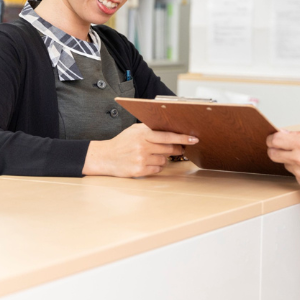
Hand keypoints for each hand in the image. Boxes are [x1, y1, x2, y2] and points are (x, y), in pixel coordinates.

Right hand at [82, 123, 197, 177]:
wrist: (105, 157)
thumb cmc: (122, 142)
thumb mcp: (134, 130)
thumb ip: (150, 129)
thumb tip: (171, 129)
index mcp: (143, 133)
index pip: (168, 135)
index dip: (183, 137)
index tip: (194, 139)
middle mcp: (143, 145)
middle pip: (169, 148)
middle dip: (176, 149)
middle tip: (179, 148)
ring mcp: (141, 159)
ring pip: (164, 160)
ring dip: (163, 158)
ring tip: (152, 155)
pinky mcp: (140, 170)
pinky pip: (158, 169)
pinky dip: (156, 166)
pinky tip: (148, 162)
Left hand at [266, 130, 299, 196]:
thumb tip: (286, 134)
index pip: (275, 140)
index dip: (272, 139)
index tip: (272, 139)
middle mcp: (299, 159)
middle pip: (273, 154)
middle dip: (274, 150)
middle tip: (278, 147)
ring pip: (286, 165)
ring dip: (291, 161)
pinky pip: (296, 175)